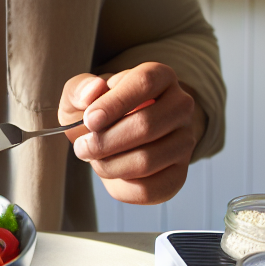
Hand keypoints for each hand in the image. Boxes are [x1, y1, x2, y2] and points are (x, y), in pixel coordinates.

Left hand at [58, 62, 206, 204]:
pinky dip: (121, 185)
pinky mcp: (179, 174)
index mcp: (160, 76)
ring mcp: (184, 141)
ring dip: (109, 164)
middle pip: (147, 125)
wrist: (110, 137)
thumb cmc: (97, 111)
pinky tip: (110, 171)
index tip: (89, 120)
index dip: (115, 103)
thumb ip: (79, 88)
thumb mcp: (80, 94)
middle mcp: (180, 106)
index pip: (144, 83)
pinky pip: (150, 189)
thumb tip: (94, 89)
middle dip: (106, 141)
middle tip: (82, 146)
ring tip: (92, 158)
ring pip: (147, 160)